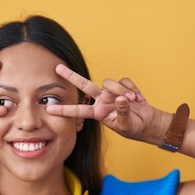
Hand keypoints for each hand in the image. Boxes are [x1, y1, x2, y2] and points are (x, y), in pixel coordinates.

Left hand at [47, 64, 163, 141]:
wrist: (146, 123)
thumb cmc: (132, 127)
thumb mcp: (124, 125)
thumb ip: (122, 112)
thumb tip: (120, 99)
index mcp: (97, 113)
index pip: (78, 111)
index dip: (64, 110)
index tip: (49, 109)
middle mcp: (101, 100)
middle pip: (84, 85)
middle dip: (71, 76)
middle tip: (57, 68)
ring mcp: (111, 92)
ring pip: (110, 83)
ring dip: (122, 91)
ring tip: (132, 101)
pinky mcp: (123, 86)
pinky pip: (125, 82)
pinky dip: (132, 90)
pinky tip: (137, 98)